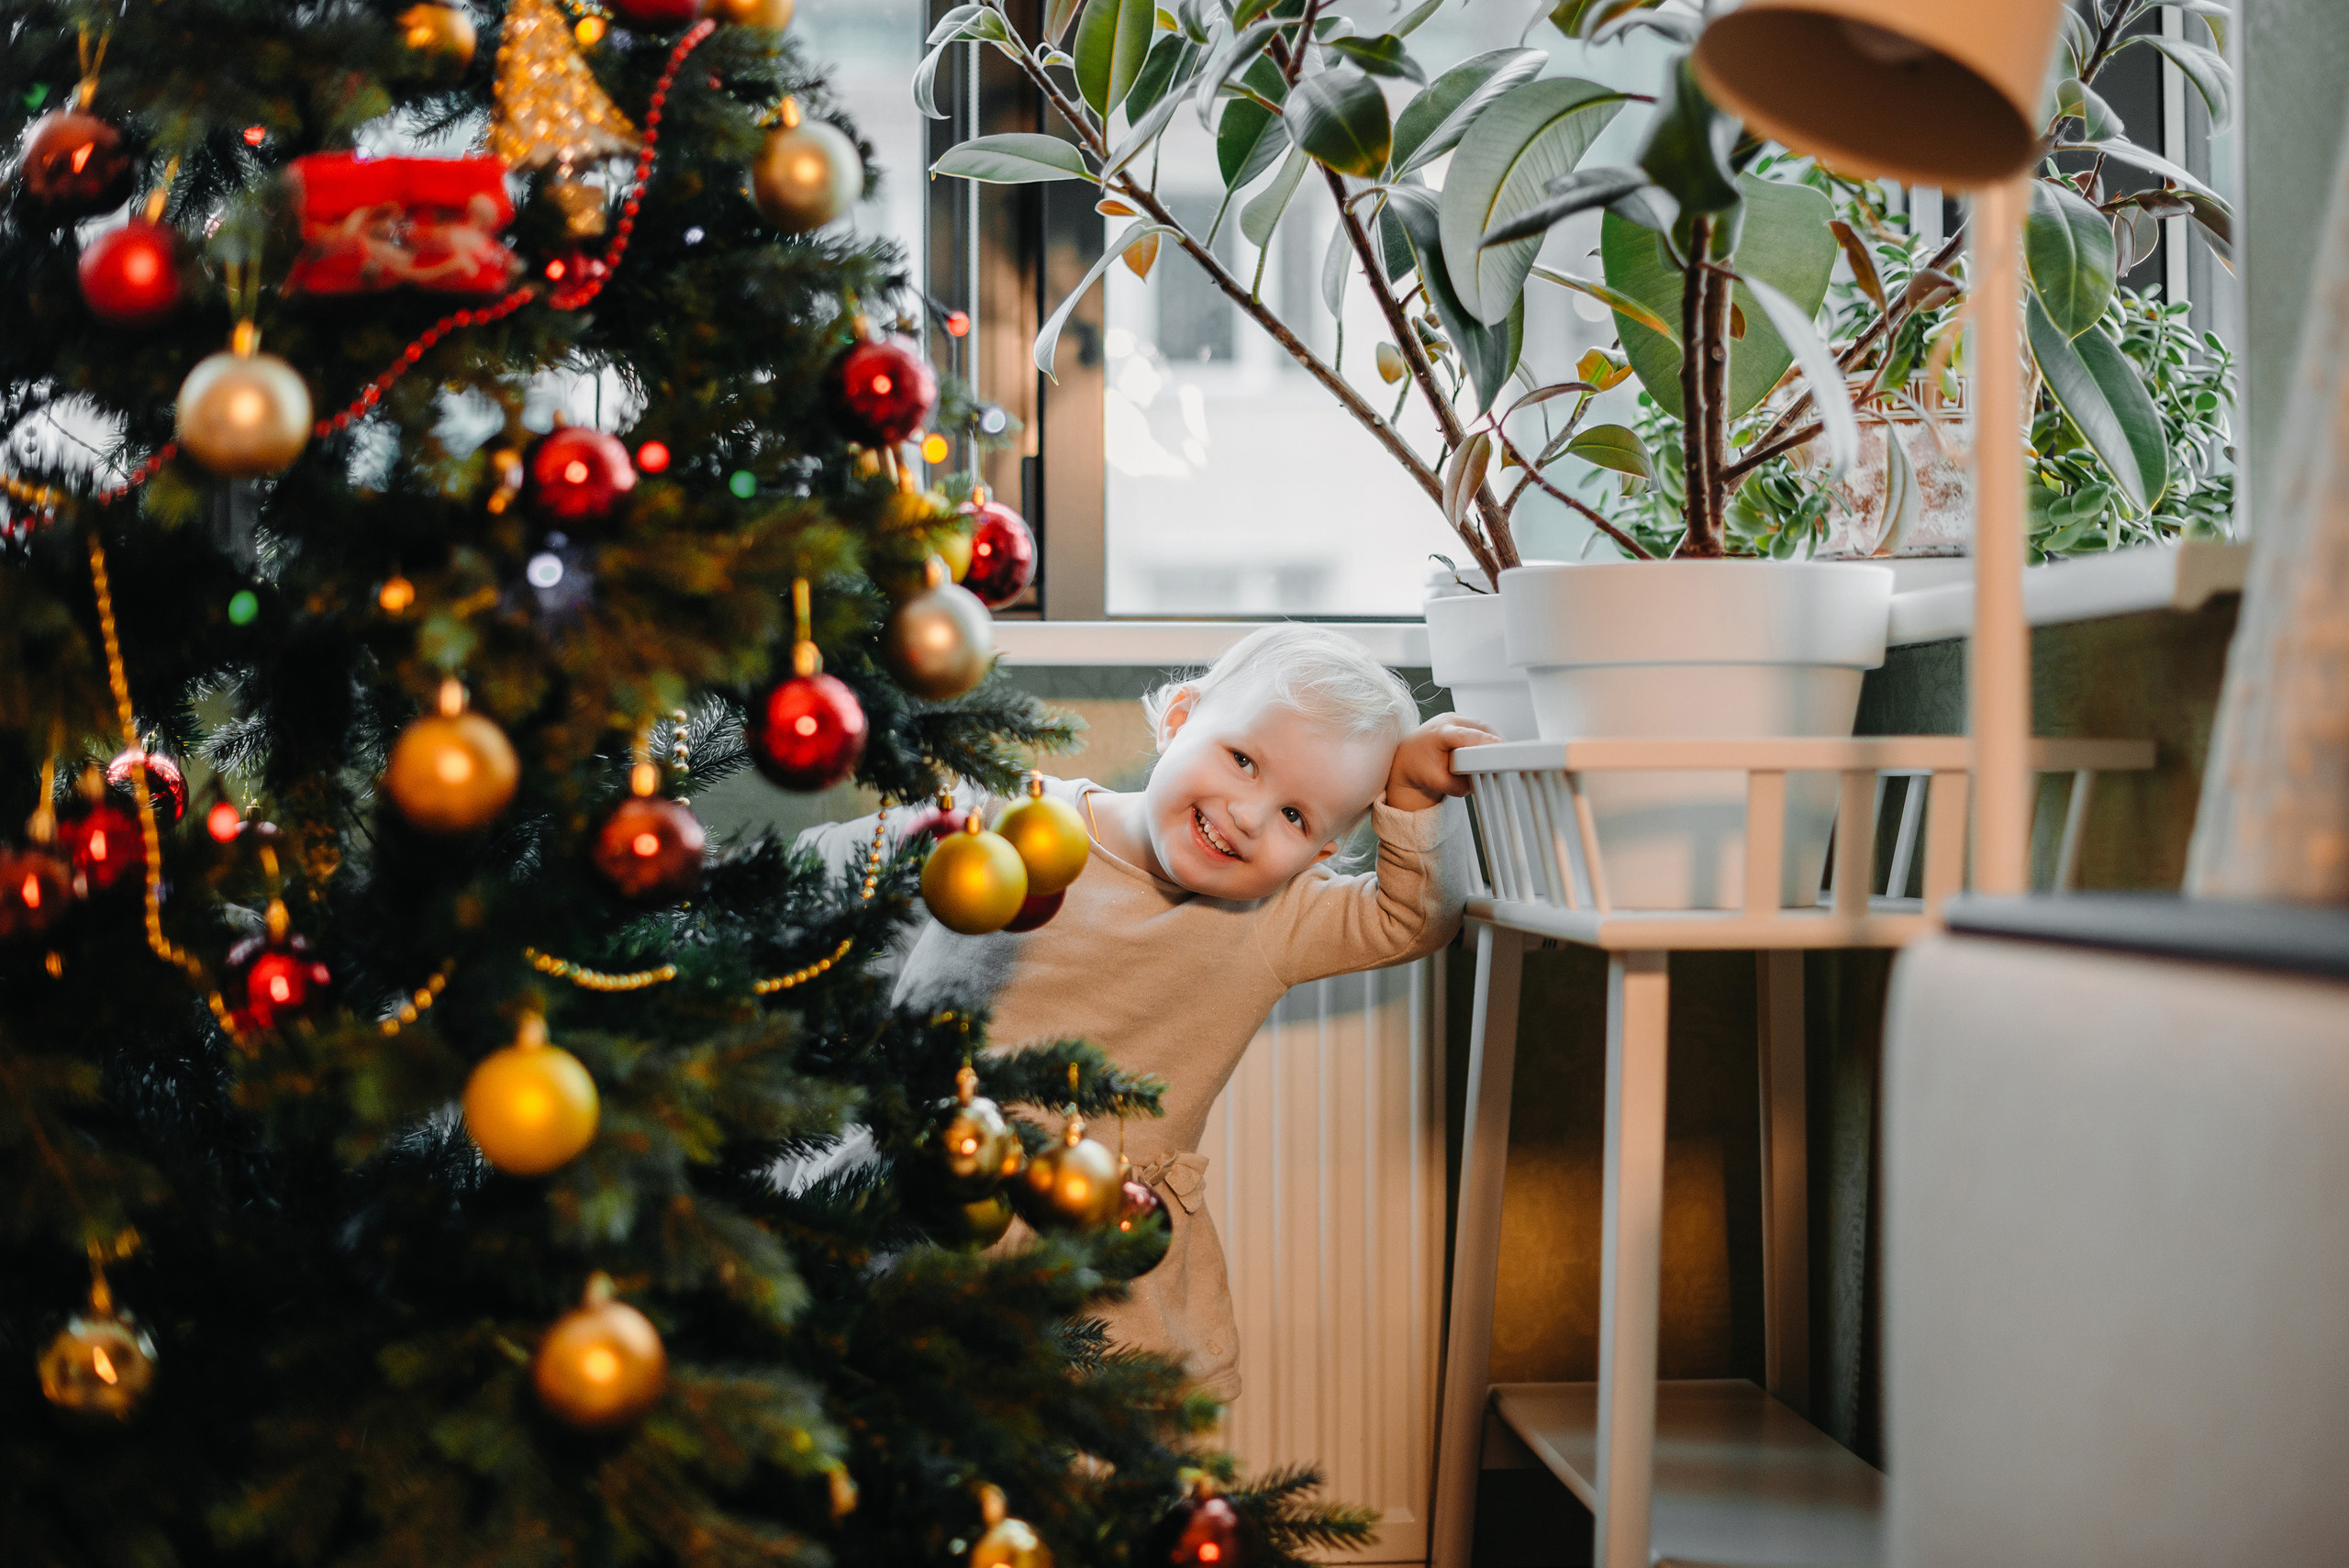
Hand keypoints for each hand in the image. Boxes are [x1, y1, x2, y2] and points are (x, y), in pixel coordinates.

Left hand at [1385, 713, 1501, 811]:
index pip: (1466, 735)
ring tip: (1494, 761)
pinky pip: (1480, 728)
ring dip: (1491, 742)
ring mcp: (1455, 718)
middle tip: (1502, 764)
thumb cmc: (1416, 766)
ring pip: (1483, 727)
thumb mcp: (1435, 782)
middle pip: (1480, 728)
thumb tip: (1476, 785)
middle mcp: (1448, 721)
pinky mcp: (1461, 722)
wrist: (1405, 758)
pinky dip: (1486, 740)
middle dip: (1493, 745)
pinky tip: (1486, 753)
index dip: (1484, 741)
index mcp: (1439, 733)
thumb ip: (1456, 785)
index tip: (1500, 748)